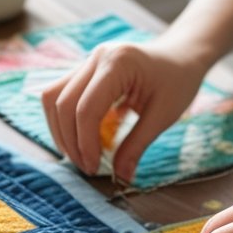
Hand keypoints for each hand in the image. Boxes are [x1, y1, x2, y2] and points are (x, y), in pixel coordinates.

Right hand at [41, 39, 205, 179]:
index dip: (85, 143)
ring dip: (60, 131)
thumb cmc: (178, 81)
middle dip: (69, 141)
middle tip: (87, 167)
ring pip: (52, 97)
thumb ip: (137, 145)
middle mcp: (97, 57)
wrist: (181, 55)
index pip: (86, 108)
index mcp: (118, 63)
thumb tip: (119, 177)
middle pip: (62, 103)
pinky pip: (60, 95)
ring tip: (79, 156)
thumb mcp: (163, 116)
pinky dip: (64, 121)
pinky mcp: (84, 70)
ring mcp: (87, 61)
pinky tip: (80, 140)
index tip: (94, 168)